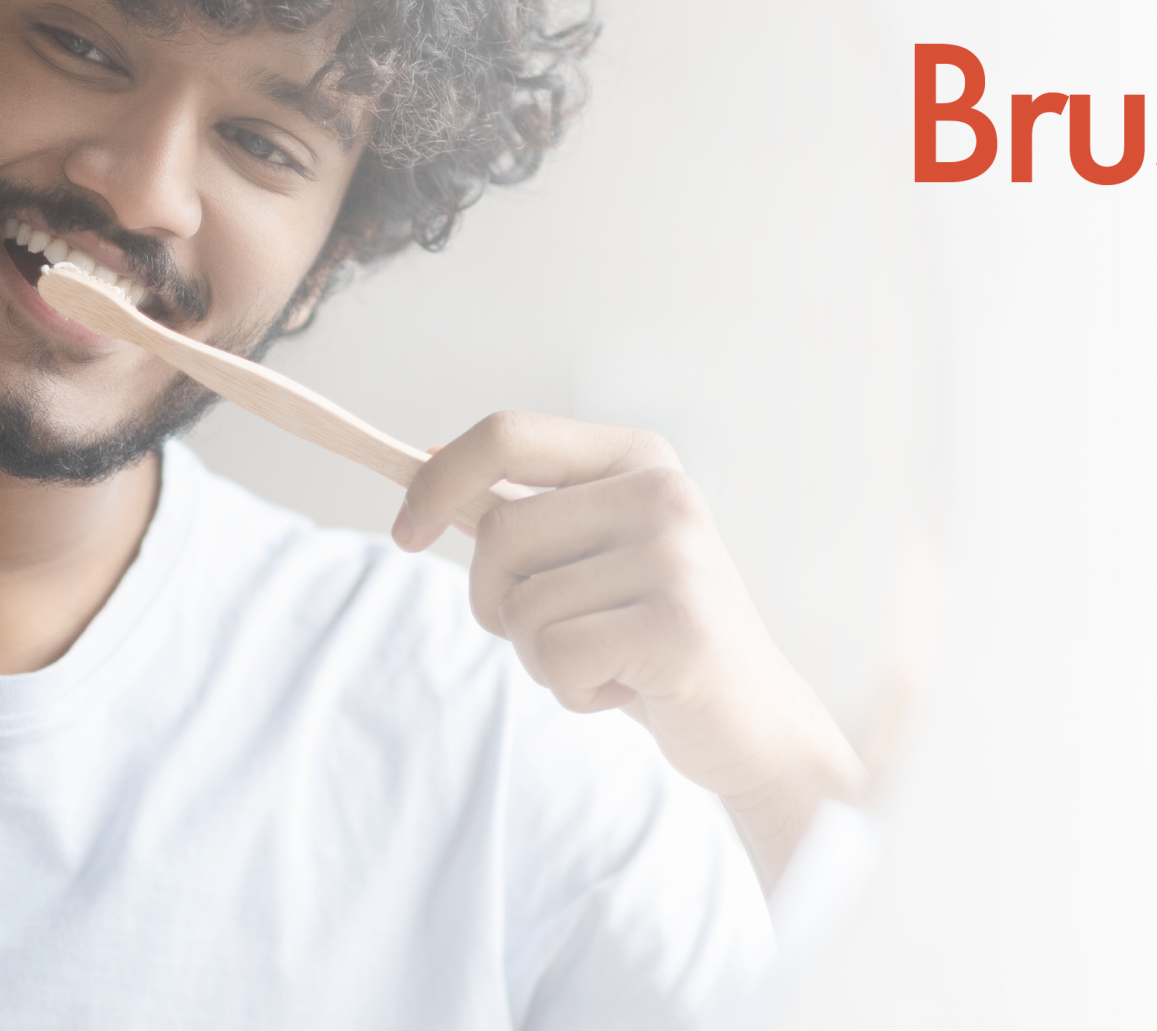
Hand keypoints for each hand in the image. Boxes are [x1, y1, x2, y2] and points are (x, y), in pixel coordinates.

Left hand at [395, 413, 863, 886]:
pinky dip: (572, 692)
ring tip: (606, 662)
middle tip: (559, 634)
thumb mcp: (591, 556)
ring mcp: (677, 556)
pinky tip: (626, 690)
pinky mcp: (679, 626)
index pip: (507, 435)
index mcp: (637, 457)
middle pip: (498, 532)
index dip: (437, 481)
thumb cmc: (652, 636)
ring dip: (540, 658)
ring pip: (522, 609)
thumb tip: (423, 464)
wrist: (751, 722)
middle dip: (498, 601)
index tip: (405, 532)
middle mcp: (663, 491)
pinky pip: (556, 660)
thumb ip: (524, 509)